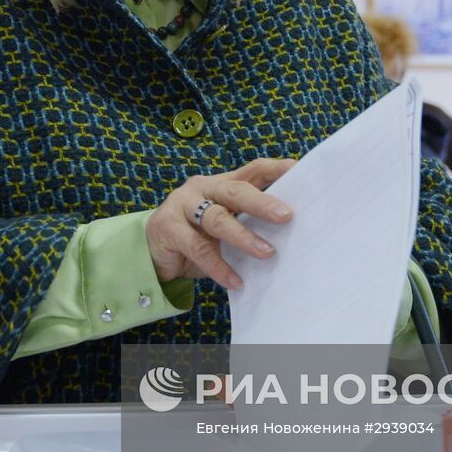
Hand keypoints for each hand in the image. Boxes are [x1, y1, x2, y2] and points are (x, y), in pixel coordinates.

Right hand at [146, 158, 295, 288]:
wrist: (150, 251)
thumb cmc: (196, 236)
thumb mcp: (223, 224)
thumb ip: (246, 221)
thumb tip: (289, 233)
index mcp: (221, 183)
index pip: (252, 170)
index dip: (276, 170)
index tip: (300, 171)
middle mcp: (202, 189)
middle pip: (235, 191)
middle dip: (262, 203)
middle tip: (286, 216)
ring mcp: (182, 205)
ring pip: (217, 219)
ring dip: (243, 237)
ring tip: (267, 253)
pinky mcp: (168, 228)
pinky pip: (198, 249)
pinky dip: (219, 267)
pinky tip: (236, 281)